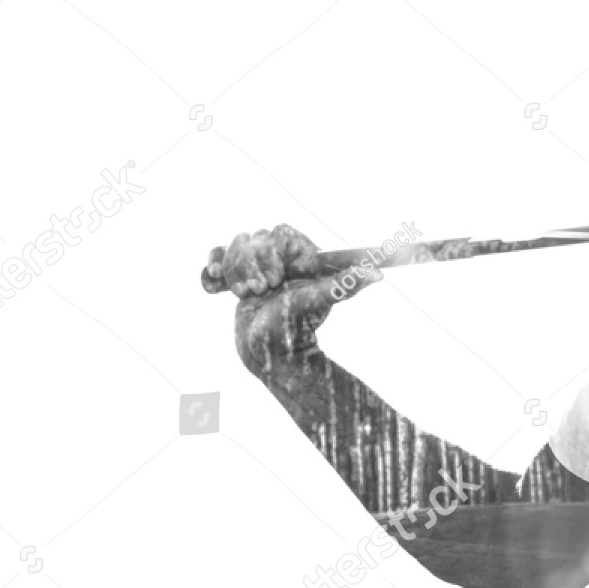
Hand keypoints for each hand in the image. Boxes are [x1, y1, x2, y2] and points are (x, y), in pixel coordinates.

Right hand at [202, 224, 379, 375]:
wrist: (269, 355)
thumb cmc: (297, 330)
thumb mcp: (317, 303)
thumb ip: (343, 285)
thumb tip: (378, 275)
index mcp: (301, 257)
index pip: (278, 232)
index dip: (269, 252)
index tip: (273, 281)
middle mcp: (279, 259)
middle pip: (252, 238)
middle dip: (249, 266)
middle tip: (259, 292)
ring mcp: (256, 267)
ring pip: (232, 247)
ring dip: (232, 272)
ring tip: (245, 295)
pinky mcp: (235, 278)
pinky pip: (216, 259)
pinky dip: (210, 270)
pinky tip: (214, 287)